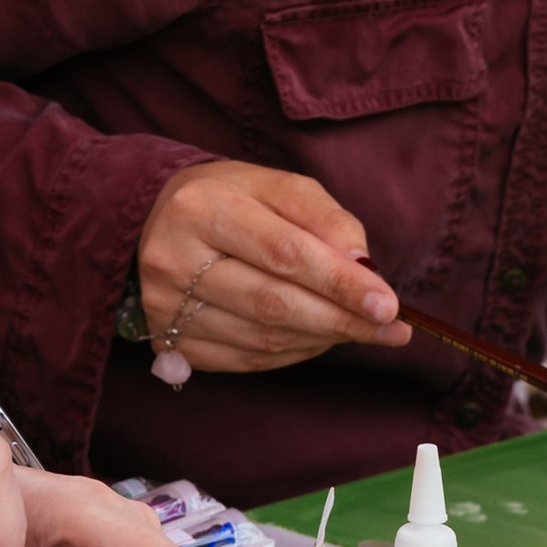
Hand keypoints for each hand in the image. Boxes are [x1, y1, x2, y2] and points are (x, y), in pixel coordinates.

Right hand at [133, 160, 408, 373]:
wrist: (155, 220)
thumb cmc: (230, 199)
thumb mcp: (276, 185)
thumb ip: (324, 217)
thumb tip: (364, 266)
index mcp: (202, 207)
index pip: (283, 252)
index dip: (339, 282)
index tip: (388, 304)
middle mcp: (175, 258)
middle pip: (273, 302)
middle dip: (341, 320)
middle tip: (390, 329)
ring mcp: (167, 306)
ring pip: (262, 339)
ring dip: (322, 339)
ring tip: (360, 330)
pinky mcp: (169, 340)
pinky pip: (246, 361)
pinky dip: (292, 354)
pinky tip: (318, 339)